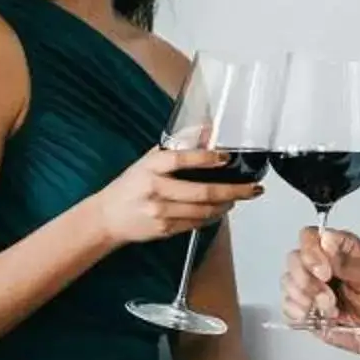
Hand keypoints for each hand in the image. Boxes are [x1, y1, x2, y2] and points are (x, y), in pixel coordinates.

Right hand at [93, 145, 262, 246]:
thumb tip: (207, 130)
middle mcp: (155, 189)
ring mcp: (160, 212)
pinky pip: (196, 224)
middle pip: (202, 192)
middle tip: (252, 188)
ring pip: (204, 211)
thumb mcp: (148, 160)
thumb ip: (178, 146)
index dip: (206, 158)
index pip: (181, 159)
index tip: (226, 157)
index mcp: (151, 167)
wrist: (107, 217)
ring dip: (226, 205)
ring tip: (238, 197)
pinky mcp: (164, 229)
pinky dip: (212, 217)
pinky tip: (219, 209)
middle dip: (233, 191)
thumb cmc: (129, 186)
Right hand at [280, 226, 359, 359]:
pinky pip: (287, 306)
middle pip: (294, 259)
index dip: (311, 253)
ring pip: (288, 282)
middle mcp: (322, 264)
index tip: (325, 273)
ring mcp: (312, 286)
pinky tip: (317, 317)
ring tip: (331, 310)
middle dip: (307, 281)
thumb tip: (327, 241)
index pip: (310, 237)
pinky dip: (299, 313)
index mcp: (340, 249)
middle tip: (328, 297)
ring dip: (307, 299)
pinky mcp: (306, 308)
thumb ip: (347, 262)